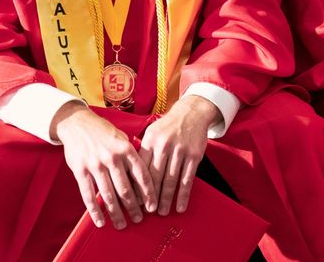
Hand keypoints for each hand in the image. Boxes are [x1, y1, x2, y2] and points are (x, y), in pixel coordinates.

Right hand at [53, 102, 156, 228]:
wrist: (77, 123)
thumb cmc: (102, 132)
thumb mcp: (122, 138)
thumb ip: (132, 155)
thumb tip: (144, 175)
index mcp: (126, 149)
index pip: (142, 175)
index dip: (148, 193)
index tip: (152, 206)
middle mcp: (112, 157)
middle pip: (126, 189)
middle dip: (133, 207)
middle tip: (138, 219)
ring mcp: (96, 165)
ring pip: (108, 195)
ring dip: (116, 213)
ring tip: (122, 224)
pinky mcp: (80, 171)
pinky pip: (89, 195)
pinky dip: (95, 211)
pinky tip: (100, 221)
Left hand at [139, 95, 219, 215]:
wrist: (191, 112)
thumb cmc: (168, 126)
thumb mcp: (151, 132)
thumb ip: (142, 151)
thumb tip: (129, 174)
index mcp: (150, 141)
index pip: (141, 168)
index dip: (137, 186)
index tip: (134, 201)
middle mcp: (164, 145)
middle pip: (155, 176)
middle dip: (150, 197)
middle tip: (148, 211)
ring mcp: (180, 150)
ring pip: (171, 180)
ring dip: (166, 199)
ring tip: (162, 212)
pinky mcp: (194, 155)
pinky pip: (187, 179)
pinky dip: (183, 195)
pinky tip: (180, 205)